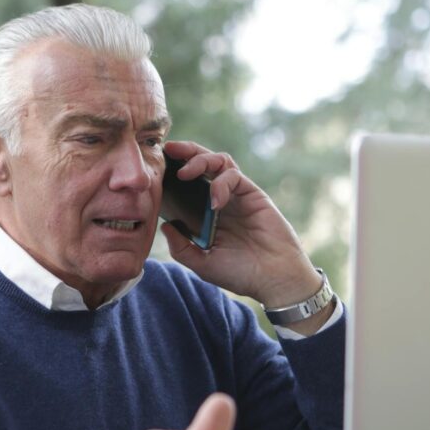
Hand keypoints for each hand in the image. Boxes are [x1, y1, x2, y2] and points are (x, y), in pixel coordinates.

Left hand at [160, 141, 324, 312]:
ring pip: (218, 161)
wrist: (273, 279)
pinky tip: (215, 202)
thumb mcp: (203, 264)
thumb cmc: (240, 274)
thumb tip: (164, 226)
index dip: (172, 172)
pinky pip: (234, 176)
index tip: (155, 167)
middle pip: (202, 164)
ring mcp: (236, 195)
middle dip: (185, 152)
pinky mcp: (252, 194)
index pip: (186, 184)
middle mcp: (220, 200)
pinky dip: (221, 183)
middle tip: (168, 150)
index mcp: (205, 214)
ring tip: (186, 173)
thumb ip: (182, 248)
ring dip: (200, 160)